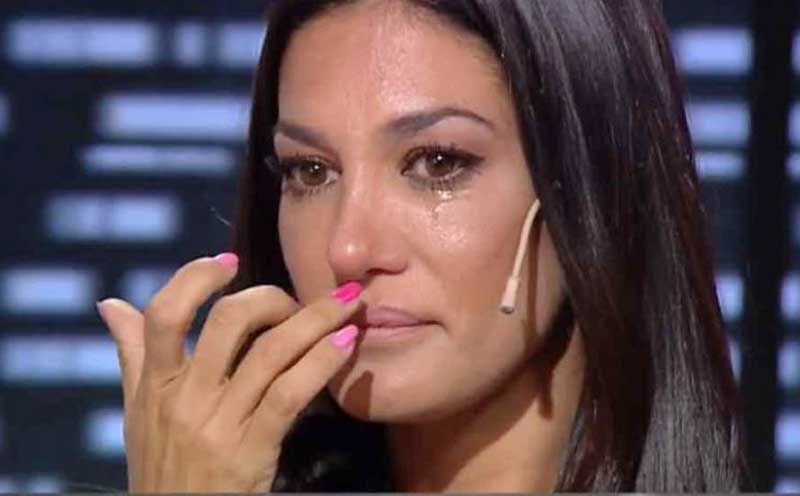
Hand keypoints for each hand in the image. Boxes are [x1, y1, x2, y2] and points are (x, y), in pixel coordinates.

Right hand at [96, 253, 363, 491]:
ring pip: (270, 352)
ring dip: (315, 321)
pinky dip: (322, 362)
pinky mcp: (252, 449)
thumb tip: (112, 306)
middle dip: (270, 298)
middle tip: (296, 300)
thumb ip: (131, 356)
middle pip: (228, 322)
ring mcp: (219, 424)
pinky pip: (291, 393)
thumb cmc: (161, 469)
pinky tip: (345, 344)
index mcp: (155, 385)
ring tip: (346, 306)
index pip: (164, 315)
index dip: (196, 277)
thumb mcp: (138, 414)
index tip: (229, 260)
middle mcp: (185, 399)